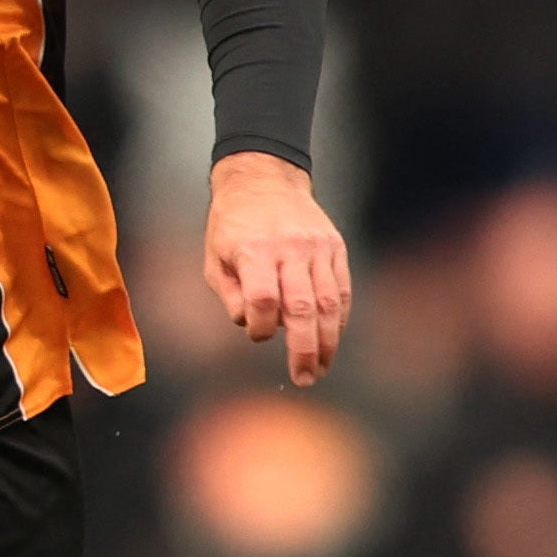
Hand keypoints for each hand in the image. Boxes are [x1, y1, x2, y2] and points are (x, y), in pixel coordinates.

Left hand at [202, 149, 351, 384]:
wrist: (264, 178)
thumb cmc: (233, 225)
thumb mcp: (214, 257)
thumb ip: (230, 295)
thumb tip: (249, 325)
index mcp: (254, 251)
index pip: (262, 300)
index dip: (259, 327)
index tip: (255, 334)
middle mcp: (289, 249)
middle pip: (302, 307)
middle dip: (304, 349)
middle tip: (304, 378)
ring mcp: (316, 248)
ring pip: (328, 302)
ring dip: (328, 341)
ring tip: (322, 367)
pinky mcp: (334, 247)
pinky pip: (342, 289)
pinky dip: (340, 318)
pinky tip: (334, 338)